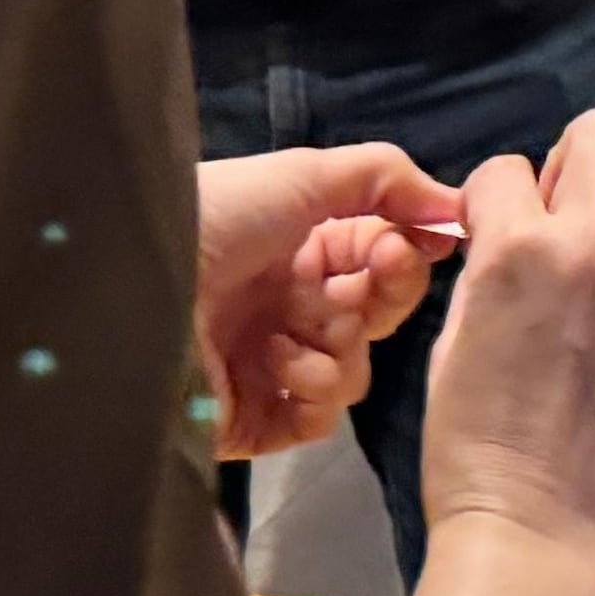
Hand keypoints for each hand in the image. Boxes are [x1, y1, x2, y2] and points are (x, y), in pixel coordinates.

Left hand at [196, 143, 468, 460]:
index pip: (377, 259)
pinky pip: (320, 418)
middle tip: (370, 281)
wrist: (139, 285)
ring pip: (354, 369)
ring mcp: (270, 368)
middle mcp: (285, 307)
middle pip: (374, 315)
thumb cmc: (217, 218)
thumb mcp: (302, 175)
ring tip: (292, 331)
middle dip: (385, 295)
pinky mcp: (255, 421)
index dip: (405, 253)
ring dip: (340, 345)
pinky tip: (276, 363)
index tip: (428, 242)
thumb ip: (384, 179)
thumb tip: (455, 207)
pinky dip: (314, 390)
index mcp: (294, 250)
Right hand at [420, 106, 594, 580]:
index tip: (500, 230)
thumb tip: (506, 239)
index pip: (503, 169)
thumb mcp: (452, 347)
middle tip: (568, 211)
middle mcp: (590, 252)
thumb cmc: (474, 456)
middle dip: (576, 159)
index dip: (496, 197)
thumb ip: (487, 276)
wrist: (541, 539)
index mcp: (514, 253)